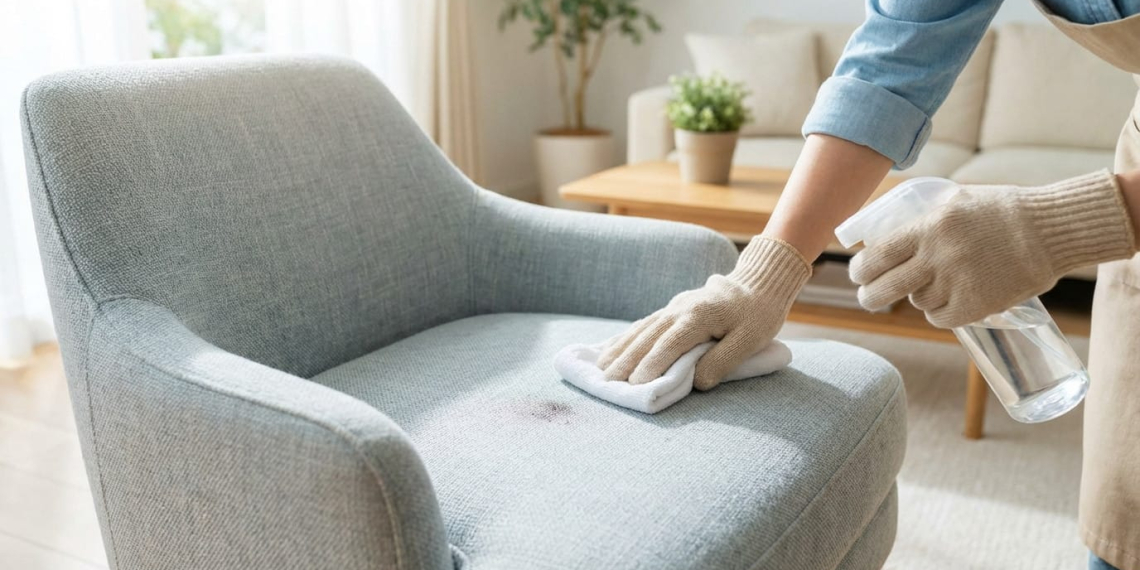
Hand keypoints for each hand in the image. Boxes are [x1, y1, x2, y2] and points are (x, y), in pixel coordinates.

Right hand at [598, 237, 810, 389]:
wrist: (757, 284)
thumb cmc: (758, 316)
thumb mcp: (751, 340)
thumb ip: (724, 361)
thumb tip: (697, 383)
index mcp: (699, 316)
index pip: (670, 344)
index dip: (652, 365)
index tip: (636, 385)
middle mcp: (680, 309)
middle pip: (648, 337)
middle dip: (626, 360)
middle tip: (608, 381)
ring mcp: (673, 307)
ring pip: (641, 329)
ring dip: (620, 349)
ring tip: (601, 368)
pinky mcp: (671, 309)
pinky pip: (643, 324)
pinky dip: (626, 337)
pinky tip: (612, 348)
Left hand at [850, 170, 1135, 327]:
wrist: (1051, 230)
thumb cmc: (1002, 211)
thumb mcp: (955, 202)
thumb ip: (924, 220)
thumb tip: (887, 235)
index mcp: (928, 228)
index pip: (878, 255)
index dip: (861, 269)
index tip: (857, 273)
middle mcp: (937, 257)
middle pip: (885, 288)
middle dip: (870, 295)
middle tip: (867, 297)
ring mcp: (956, 283)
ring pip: (917, 301)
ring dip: (919, 297)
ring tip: (936, 284)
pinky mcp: (976, 306)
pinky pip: (940, 318)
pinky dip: (940, 313)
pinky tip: (948, 302)